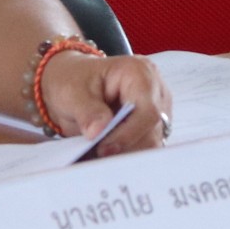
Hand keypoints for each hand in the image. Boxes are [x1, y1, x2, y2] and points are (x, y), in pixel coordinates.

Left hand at [40, 53, 172, 154]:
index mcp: (139, 72)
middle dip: (126, 147)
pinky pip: (145, 147)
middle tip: (98, 156)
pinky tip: (108, 154)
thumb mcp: (72, 93)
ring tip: (99, 154)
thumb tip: (99, 132)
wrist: (72, 84)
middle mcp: (154, 90)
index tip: (104, 149)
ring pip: (152, 143)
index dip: (128, 134)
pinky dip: (127, 154)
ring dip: (126, 153)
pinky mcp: (152, 126)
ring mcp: (157, 109)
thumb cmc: (74, 81)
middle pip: (153, 131)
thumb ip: (87, 112)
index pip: (147, 111)